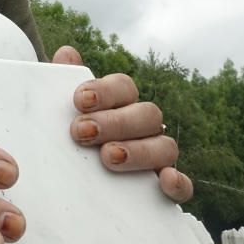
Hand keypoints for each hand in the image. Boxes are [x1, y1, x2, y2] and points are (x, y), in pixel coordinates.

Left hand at [52, 46, 193, 203]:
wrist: (72, 187)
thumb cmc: (70, 140)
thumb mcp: (61, 115)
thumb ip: (63, 83)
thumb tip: (66, 52)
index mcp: (121, 105)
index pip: (124, 87)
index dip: (104, 90)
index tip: (79, 100)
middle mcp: (143, 128)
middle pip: (147, 114)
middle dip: (115, 122)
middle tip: (82, 132)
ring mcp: (157, 158)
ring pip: (165, 147)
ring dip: (139, 151)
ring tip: (108, 157)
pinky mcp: (164, 191)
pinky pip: (183, 186)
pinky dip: (178, 183)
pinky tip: (164, 181)